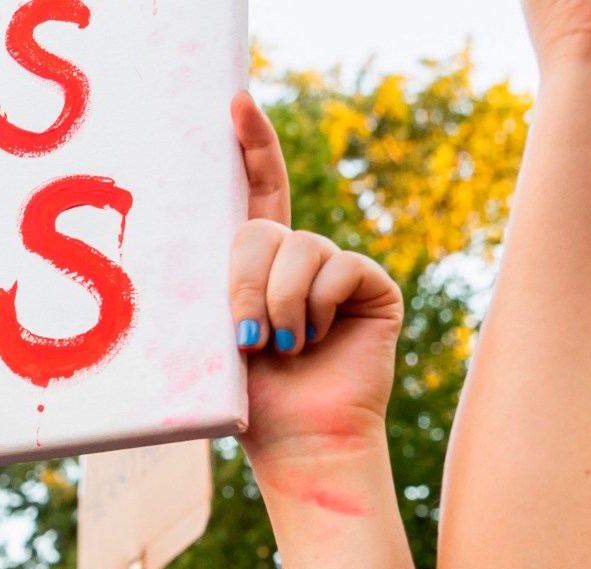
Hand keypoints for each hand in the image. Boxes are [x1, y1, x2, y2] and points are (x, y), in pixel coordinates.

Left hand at [229, 94, 405, 477]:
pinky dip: (320, 307)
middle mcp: (299, 260)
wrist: (300, 442)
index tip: (235, 104)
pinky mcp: (373, 286)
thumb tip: (222, 239)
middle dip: (244, 282)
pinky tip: (320, 340)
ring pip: (300, 249)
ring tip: (284, 348)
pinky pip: (339, 268)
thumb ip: (219, 285)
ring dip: (280, 305)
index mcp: (258, 265)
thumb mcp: (217, 337)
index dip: (251, 145)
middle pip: (262, 227)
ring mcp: (338, 270)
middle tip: (245, 339)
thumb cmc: (253, 402)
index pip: (256, 192)